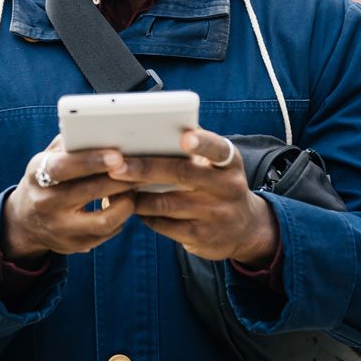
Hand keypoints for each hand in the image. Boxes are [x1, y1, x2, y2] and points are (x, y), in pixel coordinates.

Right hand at [1, 135, 136, 266]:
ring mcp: (59, 228)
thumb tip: (101, 130)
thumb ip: (70, 143)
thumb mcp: (48, 157)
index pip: (63, 167)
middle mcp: (44, 204)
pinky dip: (121, 216)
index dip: (91, 161)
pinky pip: (107, 233)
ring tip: (134, 186)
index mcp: (37, 175)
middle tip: (140, 167)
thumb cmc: (48, 177)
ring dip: (126, 201)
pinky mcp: (74, 246)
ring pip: (103, 220)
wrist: (26, 220)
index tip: (117, 155)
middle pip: (89, 192)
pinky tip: (124, 202)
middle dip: (120, 179)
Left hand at [108, 128, 278, 268]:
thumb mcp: (217, 164)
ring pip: (167, 203)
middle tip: (116, 165)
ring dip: (137, 195)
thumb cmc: (217, 183)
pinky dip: (144, 214)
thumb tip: (153, 124)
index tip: (184, 138)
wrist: (244, 229)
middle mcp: (227, 187)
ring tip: (115, 186)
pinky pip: (164, 225)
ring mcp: (215, 214)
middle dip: (145, 168)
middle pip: (181, 174)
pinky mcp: (201, 237)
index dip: (202, 143)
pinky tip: (131, 206)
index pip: (217, 148)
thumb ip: (194, 145)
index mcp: (229, 162)